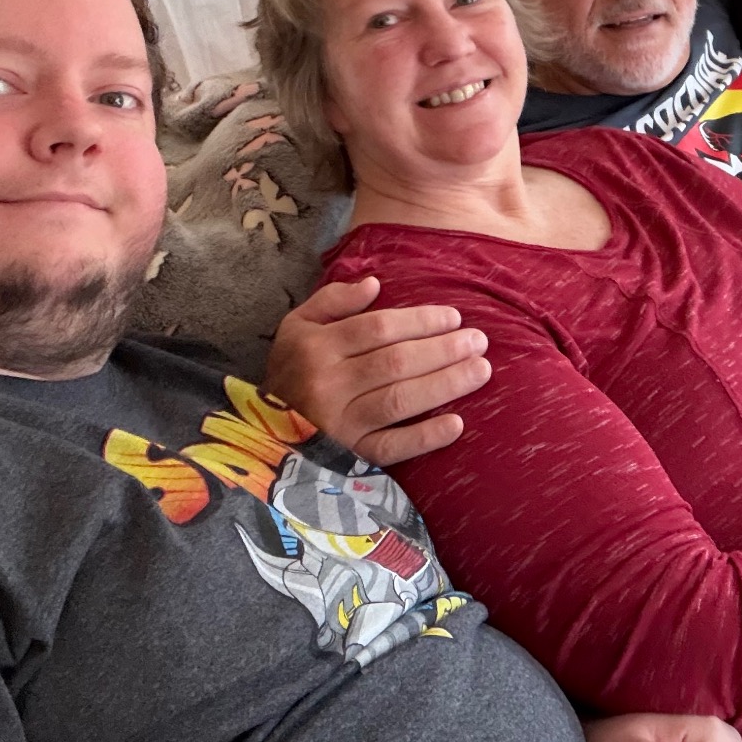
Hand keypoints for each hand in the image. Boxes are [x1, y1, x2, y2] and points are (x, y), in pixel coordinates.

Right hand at [265, 277, 490, 464]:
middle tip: (480, 341)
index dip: (421, 321)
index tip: (454, 317)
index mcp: (315, 347)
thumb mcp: (296, 327)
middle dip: (443, 350)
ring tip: (481, 371)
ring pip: (399, 400)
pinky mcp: (348, 457)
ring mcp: (337, 424)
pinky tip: (456, 424)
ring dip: (445, 384)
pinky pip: (390, 448)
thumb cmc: (289, 372)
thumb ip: (333, 300)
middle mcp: (326, 384)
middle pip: (395, 362)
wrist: (260, 432)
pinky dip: (424, 437)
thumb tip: (375, 284)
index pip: (379, 328)